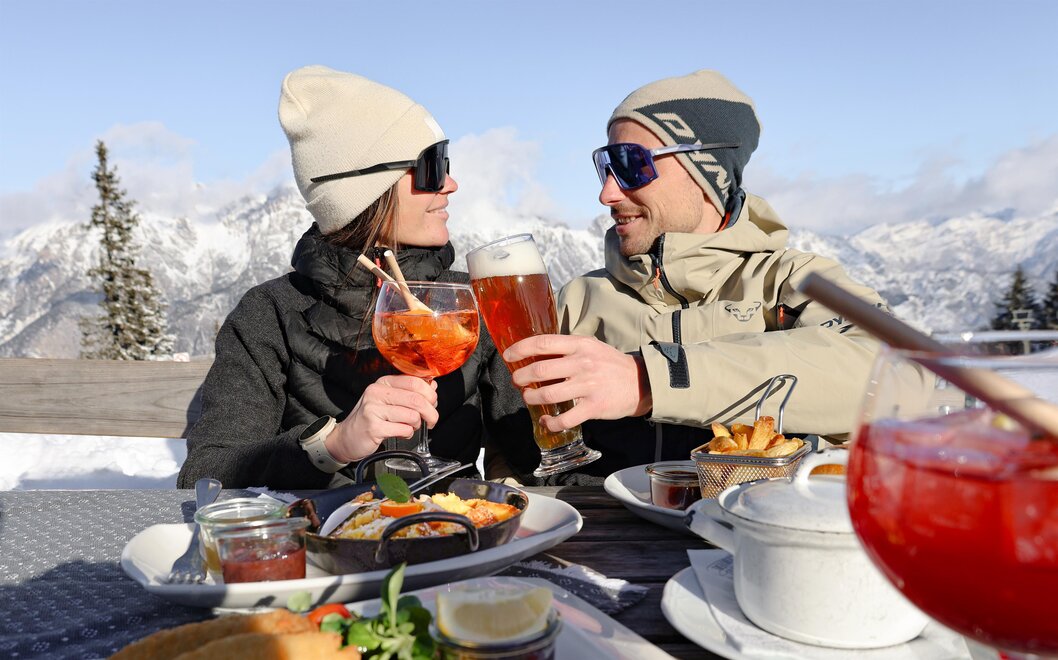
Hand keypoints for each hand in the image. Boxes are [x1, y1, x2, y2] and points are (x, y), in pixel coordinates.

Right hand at [324, 375, 438, 462]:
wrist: (346, 438)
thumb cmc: (371, 418)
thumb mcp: (389, 400)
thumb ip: (409, 392)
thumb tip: (432, 386)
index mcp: (384, 382)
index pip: (415, 382)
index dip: (430, 394)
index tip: (433, 403)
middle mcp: (377, 392)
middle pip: (416, 399)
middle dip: (431, 412)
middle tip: (432, 420)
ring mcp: (373, 409)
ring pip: (412, 416)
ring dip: (417, 425)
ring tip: (410, 427)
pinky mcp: (373, 427)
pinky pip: (404, 429)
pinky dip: (408, 434)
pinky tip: (401, 433)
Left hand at [503, 334, 651, 431]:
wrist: (641, 382)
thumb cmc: (610, 364)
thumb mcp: (590, 347)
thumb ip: (567, 349)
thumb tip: (536, 354)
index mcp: (579, 345)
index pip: (543, 343)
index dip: (520, 349)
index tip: (508, 355)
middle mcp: (582, 363)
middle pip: (540, 369)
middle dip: (521, 377)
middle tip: (517, 381)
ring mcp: (588, 386)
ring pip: (548, 394)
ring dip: (532, 398)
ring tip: (529, 398)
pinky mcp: (593, 407)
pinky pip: (565, 418)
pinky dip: (550, 423)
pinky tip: (546, 421)